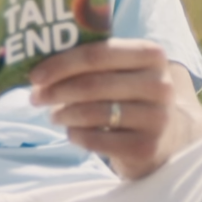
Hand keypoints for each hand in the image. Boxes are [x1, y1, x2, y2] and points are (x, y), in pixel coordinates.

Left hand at [29, 39, 179, 179]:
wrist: (166, 134)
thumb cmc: (128, 92)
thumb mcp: (120, 68)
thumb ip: (90, 59)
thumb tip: (38, 67)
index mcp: (151, 54)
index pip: (96, 54)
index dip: (60, 64)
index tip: (34, 76)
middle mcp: (159, 84)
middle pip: (92, 84)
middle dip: (55, 91)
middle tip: (35, 97)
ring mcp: (157, 118)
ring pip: (92, 113)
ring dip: (63, 114)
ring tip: (53, 115)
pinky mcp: (146, 147)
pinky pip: (97, 140)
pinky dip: (76, 135)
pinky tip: (72, 132)